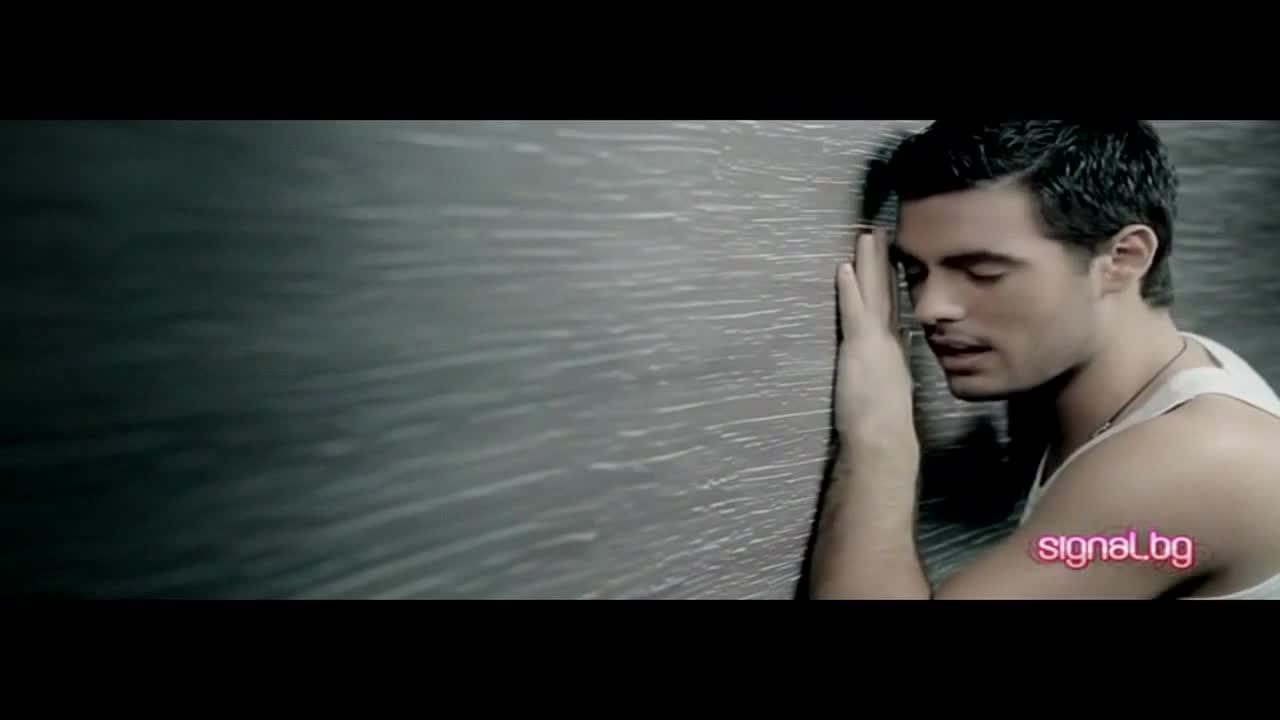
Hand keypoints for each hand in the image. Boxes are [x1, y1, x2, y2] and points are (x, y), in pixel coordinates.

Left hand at [834, 229, 915, 448]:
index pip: (892, 310)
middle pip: (886, 294)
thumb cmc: (883, 427)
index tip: (891, 262)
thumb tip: (892, 357)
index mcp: (895, 351)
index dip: (891, 284)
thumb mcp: (890, 392)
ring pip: (873, 294)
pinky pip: (854, 310)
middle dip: (882, 263)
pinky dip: (850, 288)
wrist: (884, 439)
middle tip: (880, 234)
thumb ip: (890, 370)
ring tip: (866, 236)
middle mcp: (890, 341)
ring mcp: (877, 341)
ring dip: (868, 264)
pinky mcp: (861, 347)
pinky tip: (844, 267)